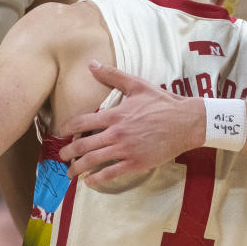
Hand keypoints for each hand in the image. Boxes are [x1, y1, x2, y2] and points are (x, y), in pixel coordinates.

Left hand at [57, 61, 203, 185]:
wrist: (186, 122)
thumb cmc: (162, 102)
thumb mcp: (137, 85)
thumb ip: (113, 75)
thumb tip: (92, 64)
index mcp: (115, 114)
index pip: (82, 122)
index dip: (68, 129)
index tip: (61, 133)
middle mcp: (116, 133)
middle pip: (83, 145)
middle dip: (68, 152)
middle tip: (61, 157)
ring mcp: (125, 150)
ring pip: (93, 161)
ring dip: (78, 168)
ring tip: (71, 172)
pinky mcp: (136, 163)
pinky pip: (111, 173)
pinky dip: (97, 179)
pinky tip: (90, 181)